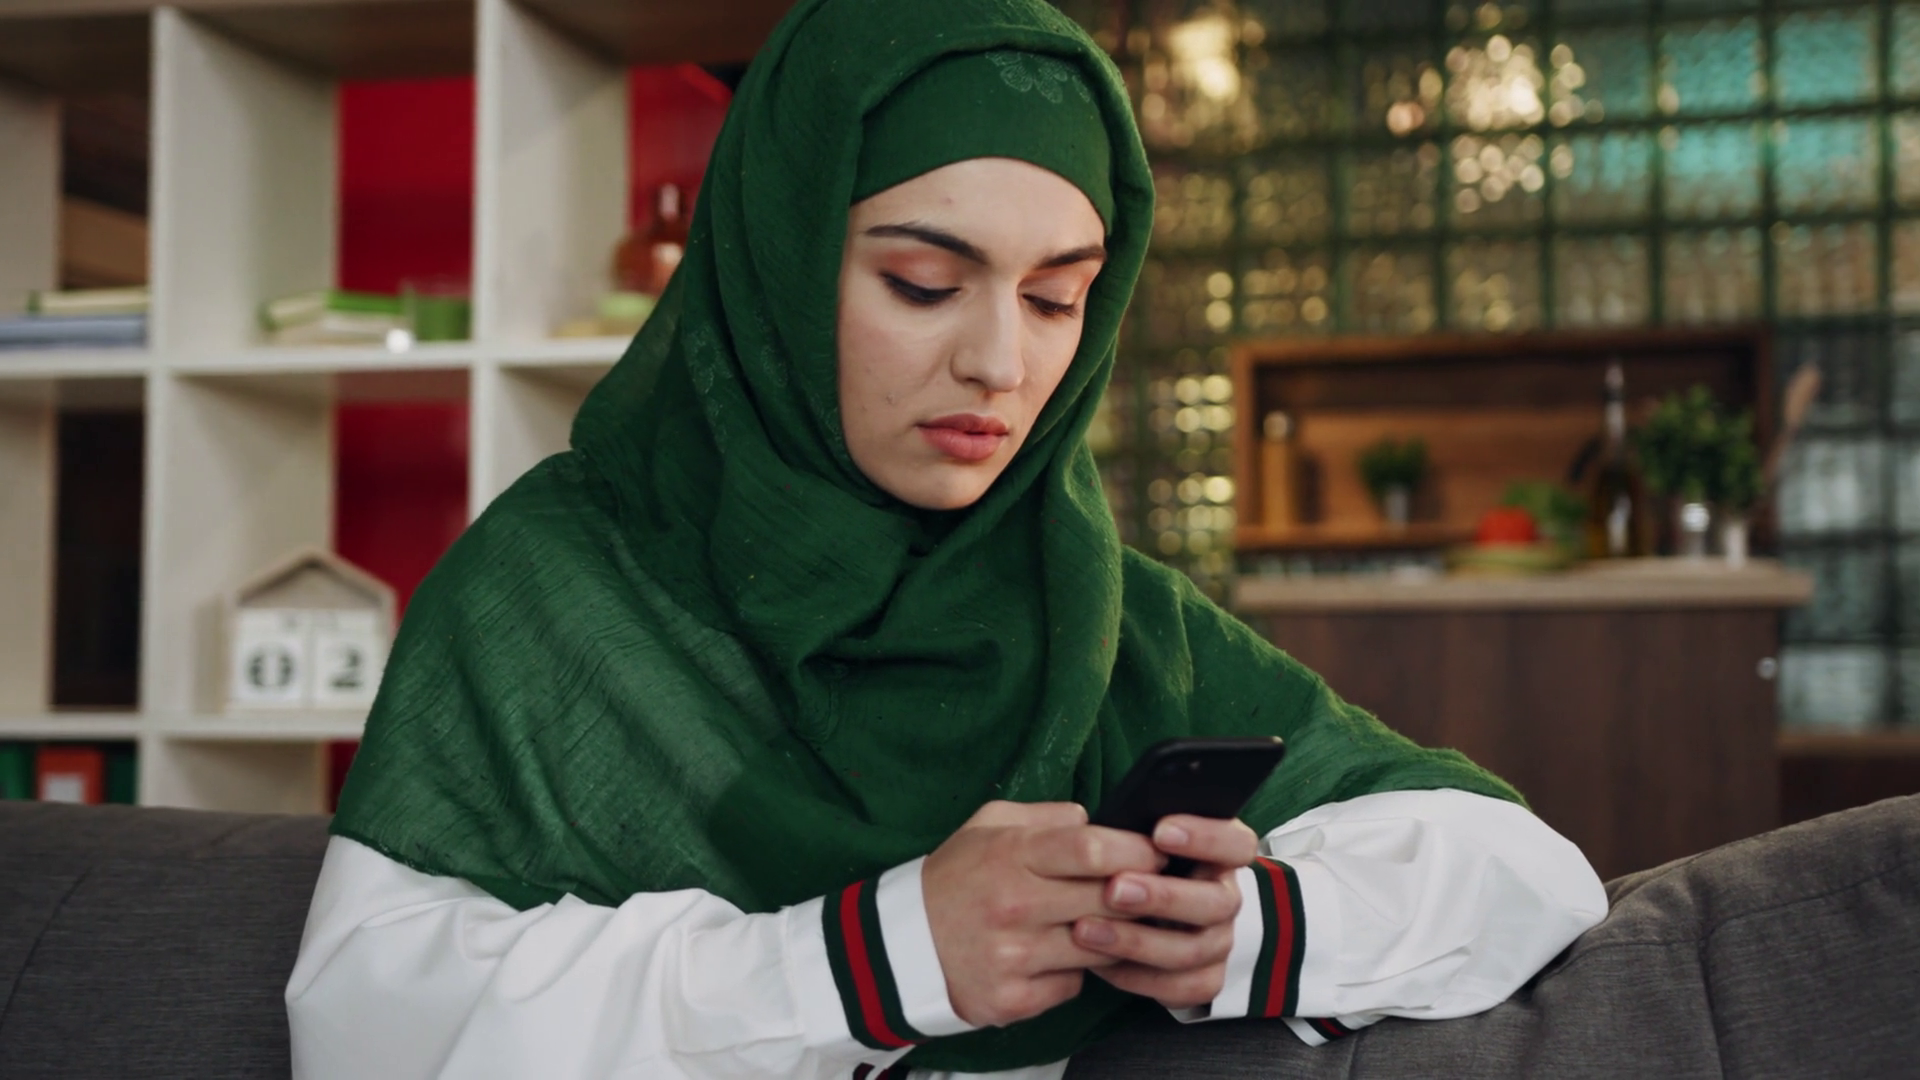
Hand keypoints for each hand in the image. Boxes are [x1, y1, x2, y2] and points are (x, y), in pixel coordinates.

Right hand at [922, 800, 1164, 1027]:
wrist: (902, 945)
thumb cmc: (955, 878)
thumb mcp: (988, 825)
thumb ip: (1045, 816)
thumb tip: (1095, 819)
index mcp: (1010, 856)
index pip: (1091, 848)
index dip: (1135, 849)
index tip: (1155, 852)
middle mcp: (1013, 906)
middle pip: (1107, 899)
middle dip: (1138, 894)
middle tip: (1150, 890)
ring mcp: (1014, 957)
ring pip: (1100, 947)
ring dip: (1113, 936)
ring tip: (1108, 923)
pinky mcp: (1014, 998)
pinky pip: (1073, 984)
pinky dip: (1076, 972)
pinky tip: (1061, 956)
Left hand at [1073, 815, 1258, 1009]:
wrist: (1161, 919)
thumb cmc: (1143, 866)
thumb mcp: (1145, 841)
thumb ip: (1137, 834)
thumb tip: (1105, 826)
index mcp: (1222, 857)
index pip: (1238, 844)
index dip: (1206, 837)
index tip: (1160, 831)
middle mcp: (1226, 899)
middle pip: (1216, 903)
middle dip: (1163, 897)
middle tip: (1114, 889)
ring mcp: (1220, 942)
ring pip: (1192, 949)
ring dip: (1137, 941)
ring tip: (1085, 929)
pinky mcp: (1206, 980)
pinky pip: (1180, 988)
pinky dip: (1136, 977)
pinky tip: (1098, 963)